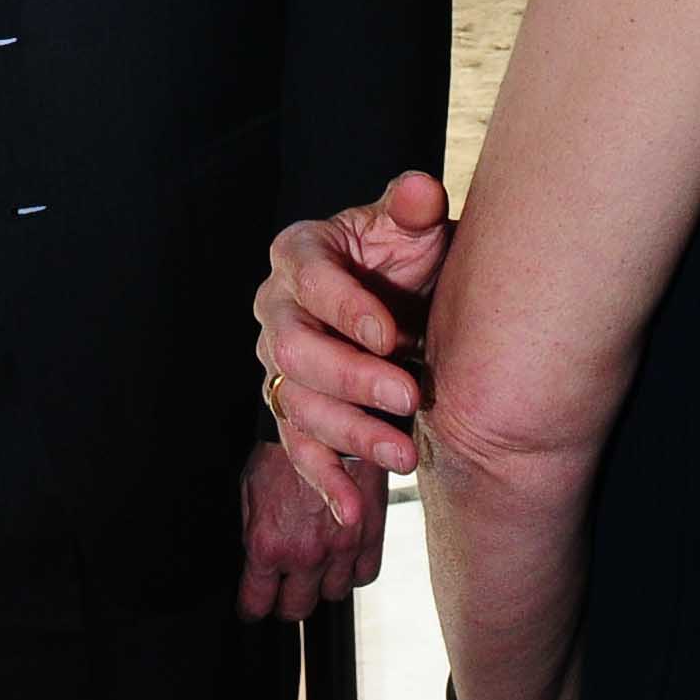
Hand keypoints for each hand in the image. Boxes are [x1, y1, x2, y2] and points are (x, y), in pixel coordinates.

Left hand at [237, 438, 377, 616]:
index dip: (252, 607)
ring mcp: (339, 550)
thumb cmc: (283, 450)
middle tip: (283, 590)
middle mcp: (304, 554)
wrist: (327, 420)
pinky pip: (363, 576)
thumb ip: (253, 532)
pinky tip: (342, 554)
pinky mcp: (370, 539)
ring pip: (331, 596)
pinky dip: (353, 570)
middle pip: (296, 609)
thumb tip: (251, 564)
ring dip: (322, 584)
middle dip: (286, 602)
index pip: (256, 602)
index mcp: (267, 544)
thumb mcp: (250, 488)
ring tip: (315, 564)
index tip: (252, 606)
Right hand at [255, 170, 451, 550]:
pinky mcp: (292, 408)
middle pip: (296, 351)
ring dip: (349, 435)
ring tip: (404, 455)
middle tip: (410, 396)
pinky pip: (298, 449)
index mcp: (299, 254)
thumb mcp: (411, 228)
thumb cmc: (402, 257)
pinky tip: (354, 509)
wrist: (402, 301)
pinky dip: (324, 481)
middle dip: (352, 379)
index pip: (310, 280)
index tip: (391, 334)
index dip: (346, 308)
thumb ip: (412, 209)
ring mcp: (279, 364)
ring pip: (298, 406)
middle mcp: (277, 309)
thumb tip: (422, 190)